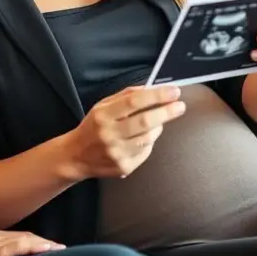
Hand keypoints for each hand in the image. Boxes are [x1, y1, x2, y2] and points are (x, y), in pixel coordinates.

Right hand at [62, 85, 184, 179]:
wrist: (77, 156)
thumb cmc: (94, 126)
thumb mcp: (103, 105)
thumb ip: (127, 96)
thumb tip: (152, 89)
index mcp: (103, 115)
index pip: (134, 102)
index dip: (157, 95)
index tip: (173, 91)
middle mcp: (109, 134)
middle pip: (144, 122)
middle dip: (166, 112)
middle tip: (180, 106)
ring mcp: (117, 153)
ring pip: (149, 138)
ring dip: (158, 127)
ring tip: (156, 122)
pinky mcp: (124, 167)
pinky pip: (146, 151)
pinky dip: (149, 142)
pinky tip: (141, 138)